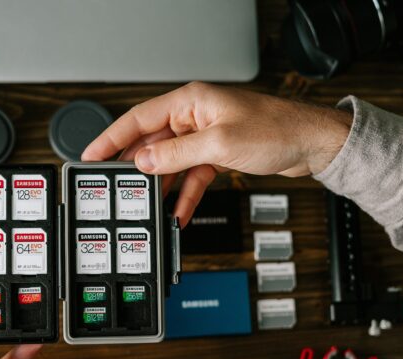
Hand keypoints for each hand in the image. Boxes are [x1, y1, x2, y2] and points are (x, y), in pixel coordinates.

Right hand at [82, 81, 351, 226]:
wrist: (312, 144)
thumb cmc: (276, 130)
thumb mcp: (219, 144)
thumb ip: (176, 154)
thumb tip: (143, 162)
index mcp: (190, 101)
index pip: (138, 118)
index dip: (110, 138)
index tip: (90, 155)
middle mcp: (194, 116)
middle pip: (151, 143)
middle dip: (134, 168)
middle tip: (115, 190)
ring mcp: (204, 136)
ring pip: (170, 163)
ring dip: (161, 186)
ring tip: (147, 206)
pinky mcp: (216, 153)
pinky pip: (191, 175)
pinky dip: (185, 194)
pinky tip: (179, 212)